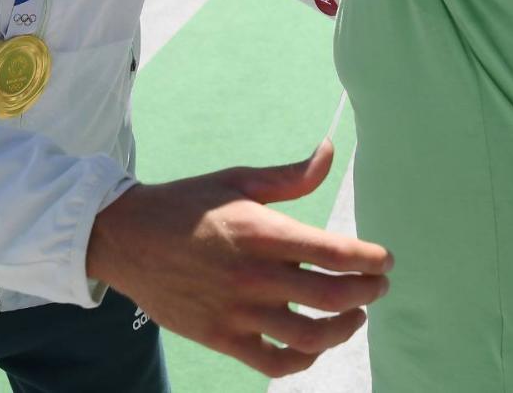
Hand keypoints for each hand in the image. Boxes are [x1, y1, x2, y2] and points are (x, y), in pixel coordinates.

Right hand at [87, 139, 390, 378]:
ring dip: (344, 328)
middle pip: (331, 297)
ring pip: (309, 337)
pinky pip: (274, 363)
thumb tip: (330, 151)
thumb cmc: (187, 205)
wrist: (127, 239)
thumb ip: (290, 176)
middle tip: (378, 286)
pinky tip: (314, 344)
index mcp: (260, 231)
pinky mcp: (221, 338)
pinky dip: (303, 359)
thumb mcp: (238, 180)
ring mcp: (236, 311)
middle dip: (368, 292)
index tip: (385, 260)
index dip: (370, 260)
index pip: (334, 252)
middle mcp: (252, 275)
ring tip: (355, 315)